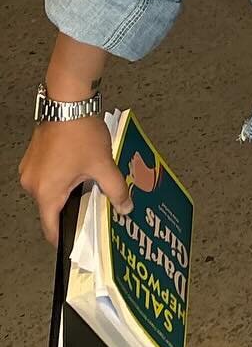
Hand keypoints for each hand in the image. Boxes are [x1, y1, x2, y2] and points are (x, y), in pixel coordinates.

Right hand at [19, 117, 129, 246]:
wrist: (68, 102)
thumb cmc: (80, 132)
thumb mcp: (103, 165)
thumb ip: (116, 190)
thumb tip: (125, 207)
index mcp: (46, 192)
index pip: (51, 227)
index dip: (65, 238)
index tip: (76, 244)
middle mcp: (33, 184)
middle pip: (52, 209)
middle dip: (72, 211)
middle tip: (92, 212)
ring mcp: (31, 170)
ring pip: (51, 192)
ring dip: (68, 193)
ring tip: (90, 190)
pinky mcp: (34, 158)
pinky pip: (48, 178)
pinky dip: (62, 179)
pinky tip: (80, 173)